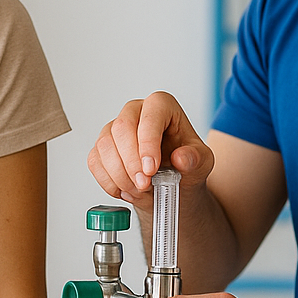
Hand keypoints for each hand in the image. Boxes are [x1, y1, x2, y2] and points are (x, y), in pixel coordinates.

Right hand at [89, 92, 214, 206]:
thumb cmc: (187, 165)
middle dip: (131, 162)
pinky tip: (126, 191)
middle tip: (144, 185)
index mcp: (162, 106)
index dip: (148, 143)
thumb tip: (181, 158)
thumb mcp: (202, 163)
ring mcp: (115, 128)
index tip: (151, 169)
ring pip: (105, 145)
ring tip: (139, 191)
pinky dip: (109, 182)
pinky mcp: (102, 148)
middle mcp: (135, 111)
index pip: (150, 115)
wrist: (173, 184)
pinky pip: (95, 162)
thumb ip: (195, 159)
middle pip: (122, 128)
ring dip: (120, 175)